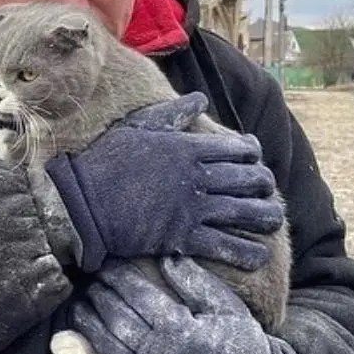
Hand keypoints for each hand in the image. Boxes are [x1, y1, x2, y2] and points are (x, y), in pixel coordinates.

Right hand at [43, 93, 282, 272]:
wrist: (81, 203)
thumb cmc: (105, 162)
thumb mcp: (137, 127)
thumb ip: (172, 114)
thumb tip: (200, 98)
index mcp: (187, 148)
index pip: (238, 148)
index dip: (253, 154)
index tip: (254, 158)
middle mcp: (197, 177)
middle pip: (249, 179)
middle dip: (264, 185)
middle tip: (266, 190)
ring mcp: (192, 208)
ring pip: (246, 212)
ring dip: (265, 217)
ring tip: (272, 221)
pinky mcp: (183, 237)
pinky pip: (225, 246)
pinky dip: (246, 252)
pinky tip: (257, 255)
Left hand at [55, 258, 306, 353]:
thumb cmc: (244, 347)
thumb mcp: (227, 308)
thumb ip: (195, 282)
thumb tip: (166, 255)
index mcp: (179, 327)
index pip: (136, 294)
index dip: (117, 276)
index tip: (105, 261)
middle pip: (116, 317)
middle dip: (99, 295)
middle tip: (89, 280)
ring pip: (106, 346)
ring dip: (87, 325)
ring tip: (78, 307)